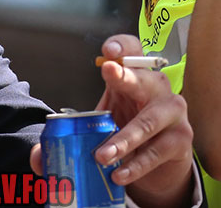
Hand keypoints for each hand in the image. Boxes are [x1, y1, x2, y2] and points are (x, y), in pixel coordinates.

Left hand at [31, 35, 193, 206]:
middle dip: (126, 75)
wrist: (163, 159)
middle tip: (109, 72)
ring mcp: (173, 112)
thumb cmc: (129, 131)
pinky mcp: (181, 138)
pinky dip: (137, 164)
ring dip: (125, 138)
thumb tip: (39, 156)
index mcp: (135, 78)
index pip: (133, 52)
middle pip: (145, 78)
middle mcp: (158, 88)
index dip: (122, 46)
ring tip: (102, 156)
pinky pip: (158, 150)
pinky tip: (121, 174)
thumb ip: (69, 139)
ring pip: (149, 121)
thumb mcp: (100, 128)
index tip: (108, 51)